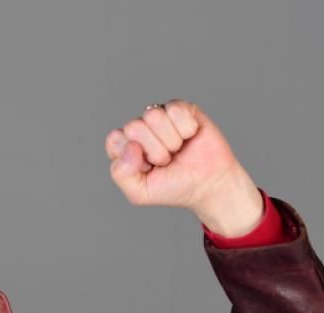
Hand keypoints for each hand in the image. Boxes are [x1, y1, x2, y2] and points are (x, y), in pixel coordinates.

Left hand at [105, 99, 263, 235]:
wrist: (208, 185)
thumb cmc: (174, 188)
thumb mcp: (140, 193)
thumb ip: (120, 173)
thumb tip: (130, 145)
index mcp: (126, 147)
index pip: (115, 139)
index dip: (132, 157)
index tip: (148, 168)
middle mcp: (141, 129)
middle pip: (134, 127)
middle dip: (154, 151)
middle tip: (166, 161)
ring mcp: (161, 117)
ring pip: (153, 116)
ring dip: (170, 141)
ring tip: (177, 151)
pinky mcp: (182, 109)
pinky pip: (175, 110)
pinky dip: (185, 129)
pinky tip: (190, 137)